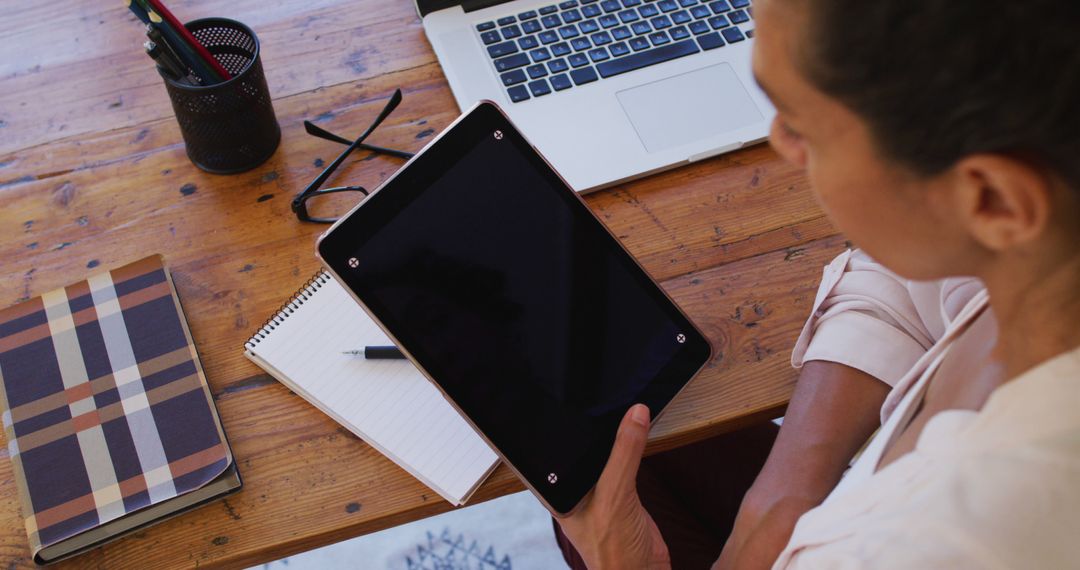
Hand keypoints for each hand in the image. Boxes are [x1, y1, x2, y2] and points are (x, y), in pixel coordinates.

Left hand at [556, 404, 670, 568]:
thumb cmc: (614, 550)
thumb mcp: (616, 496)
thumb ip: (625, 454)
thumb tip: (635, 415)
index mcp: (560, 492)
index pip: (556, 450)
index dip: (562, 425)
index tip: (569, 395)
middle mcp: (576, 491)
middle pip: (583, 450)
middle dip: (592, 427)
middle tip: (601, 395)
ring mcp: (600, 494)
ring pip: (605, 456)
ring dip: (614, 437)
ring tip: (619, 405)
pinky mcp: (624, 496)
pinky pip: (626, 465)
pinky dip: (632, 449)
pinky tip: (637, 432)